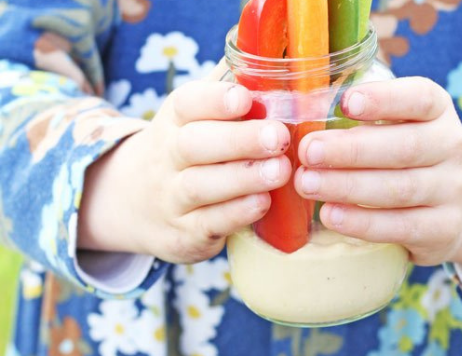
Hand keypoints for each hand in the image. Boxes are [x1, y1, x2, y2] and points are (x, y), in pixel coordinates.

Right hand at [78, 79, 291, 263]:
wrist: (134, 201)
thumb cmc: (186, 149)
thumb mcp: (194, 116)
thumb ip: (225, 88)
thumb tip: (265, 50)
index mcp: (175, 120)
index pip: (187, 104)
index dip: (215, 101)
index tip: (245, 98)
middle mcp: (168, 157)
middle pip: (194, 145)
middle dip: (238, 140)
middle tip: (278, 137)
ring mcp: (172, 197)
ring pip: (200, 186)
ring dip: (242, 178)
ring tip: (280, 171)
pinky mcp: (183, 233)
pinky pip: (207, 224)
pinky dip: (235, 213)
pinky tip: (263, 203)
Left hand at [295, 77, 461, 273]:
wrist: (455, 203)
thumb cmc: (404, 152)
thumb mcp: (396, 123)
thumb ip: (360, 113)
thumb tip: (305, 107)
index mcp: (438, 110)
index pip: (419, 98)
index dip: (384, 99)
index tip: (346, 102)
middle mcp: (451, 146)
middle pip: (404, 147)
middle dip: (351, 150)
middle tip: (307, 151)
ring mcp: (452, 189)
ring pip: (400, 189)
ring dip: (348, 187)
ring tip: (307, 183)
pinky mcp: (445, 227)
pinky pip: (401, 227)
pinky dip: (362, 222)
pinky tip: (330, 215)